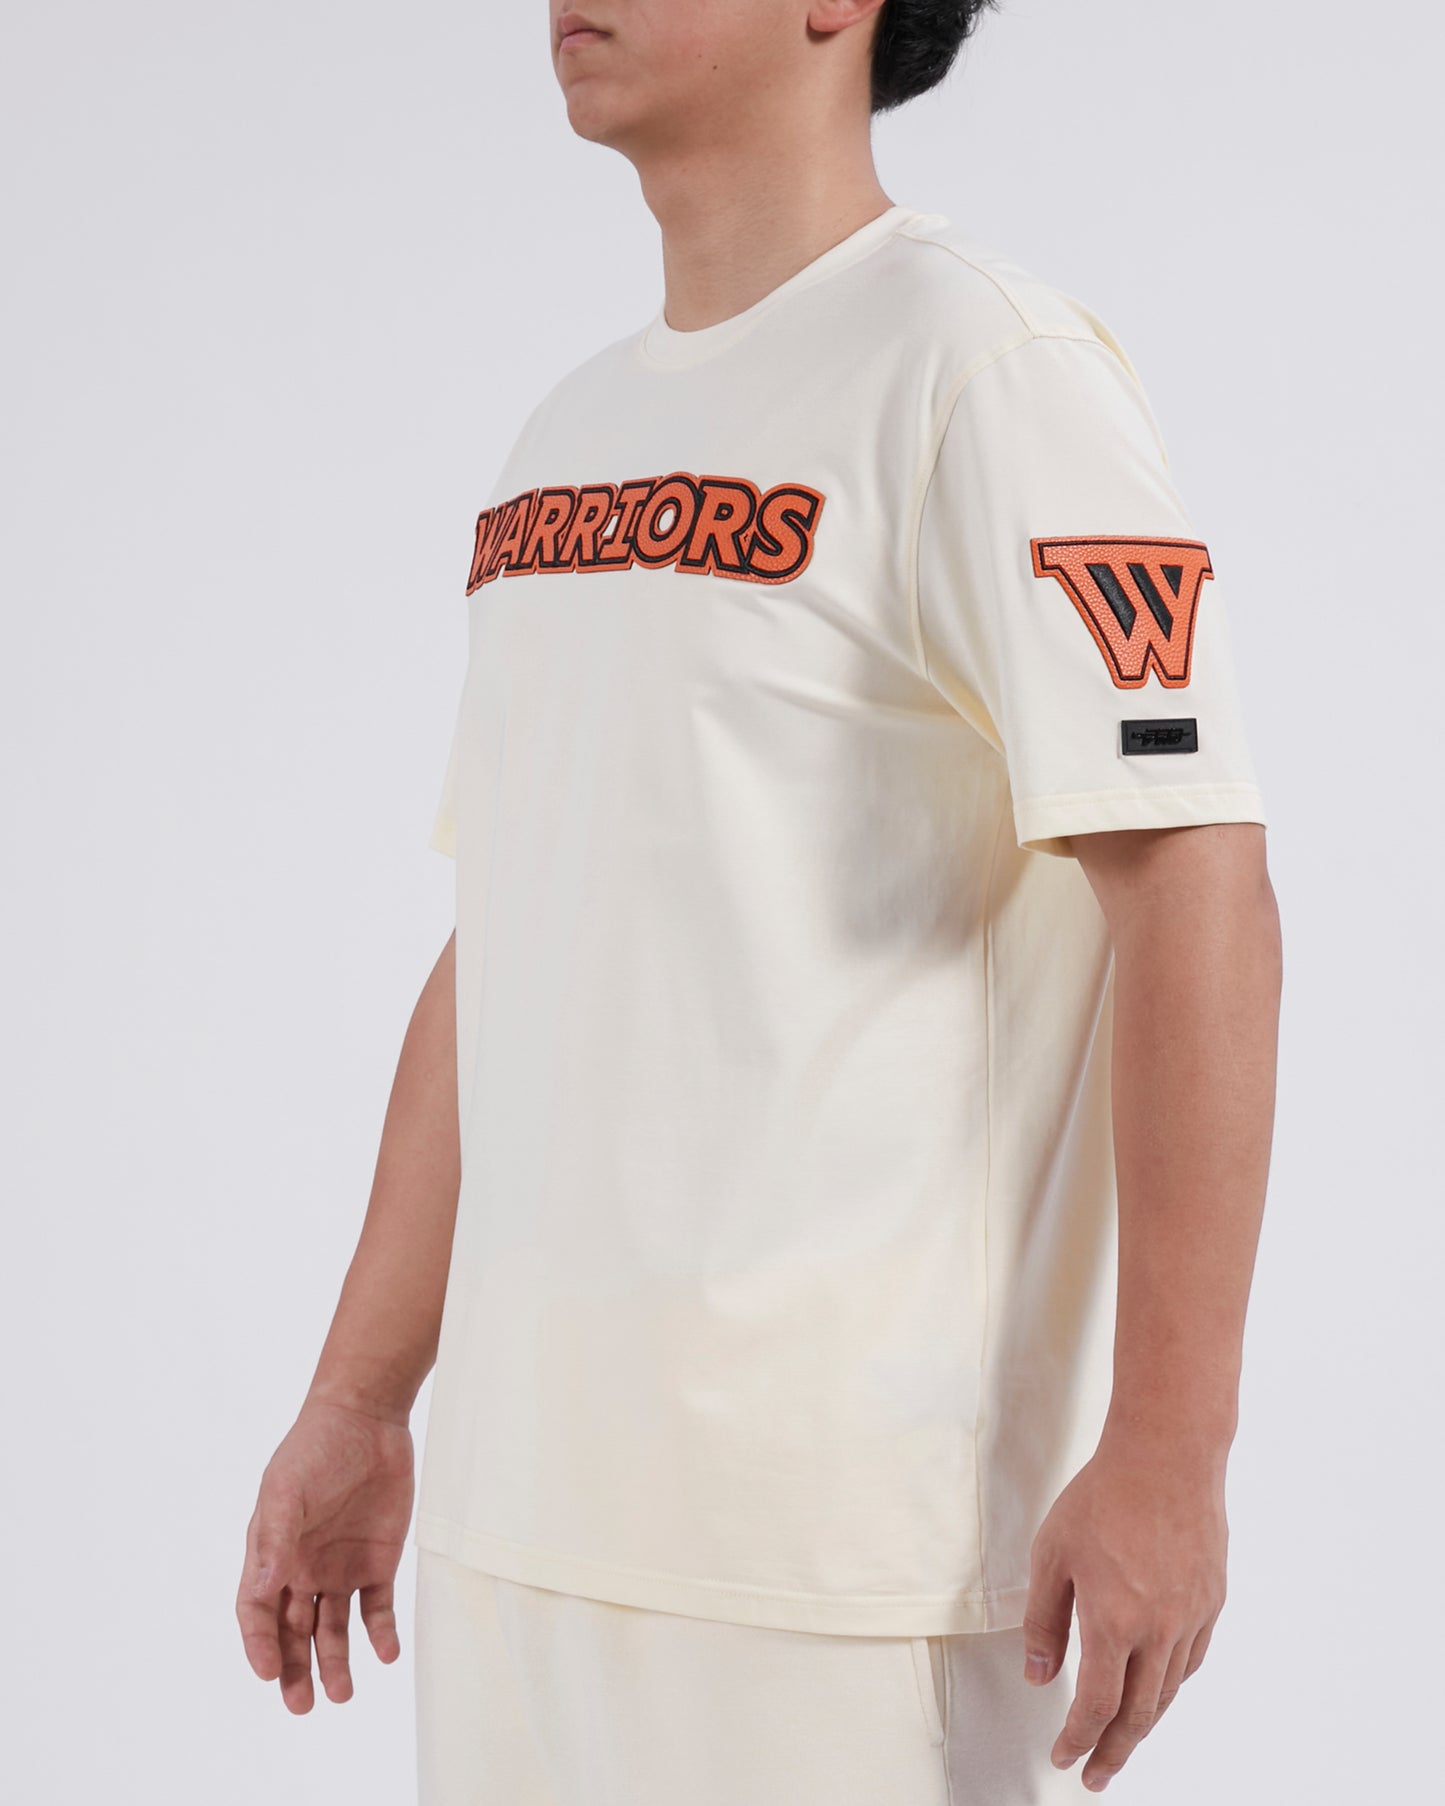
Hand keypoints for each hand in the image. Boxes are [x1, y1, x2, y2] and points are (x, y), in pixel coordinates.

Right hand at [236, 1398, 414, 1712]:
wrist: (367, 1417)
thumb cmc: (315, 1448)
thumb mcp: (286, 1489)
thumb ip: (275, 1540)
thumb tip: (261, 1591)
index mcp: (270, 1555)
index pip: (257, 1613)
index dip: (259, 1645)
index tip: (268, 1673)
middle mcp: (303, 1570)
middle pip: (294, 1633)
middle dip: (296, 1671)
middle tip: (301, 1706)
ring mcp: (341, 1568)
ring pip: (334, 1630)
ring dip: (336, 1663)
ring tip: (342, 1695)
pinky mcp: (379, 1562)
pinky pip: (378, 1608)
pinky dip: (381, 1633)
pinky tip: (386, 1653)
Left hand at [1020, 1431, 1227, 1790]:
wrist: (1167, 1455)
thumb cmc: (1103, 1497)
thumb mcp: (1052, 1554)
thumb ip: (1043, 1621)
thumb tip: (1040, 1675)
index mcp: (1113, 1622)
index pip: (1097, 1706)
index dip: (1079, 1740)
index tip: (1065, 1757)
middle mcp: (1158, 1631)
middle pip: (1138, 1715)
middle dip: (1113, 1752)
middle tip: (1096, 1774)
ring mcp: (1191, 1618)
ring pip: (1168, 1692)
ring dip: (1144, 1725)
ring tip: (1122, 1741)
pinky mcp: (1212, 1601)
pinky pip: (1191, 1660)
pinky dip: (1170, 1685)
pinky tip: (1157, 1688)